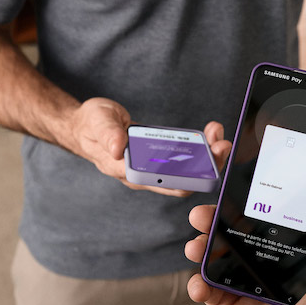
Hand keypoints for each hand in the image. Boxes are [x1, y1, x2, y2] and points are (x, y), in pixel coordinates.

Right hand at [63, 102, 230, 196]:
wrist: (84, 126)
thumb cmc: (90, 124)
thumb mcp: (97, 121)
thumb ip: (107, 133)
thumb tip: (118, 148)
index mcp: (128, 171)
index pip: (166, 183)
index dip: (191, 175)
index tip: (208, 156)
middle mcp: (143, 175)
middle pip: (183, 180)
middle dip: (208, 165)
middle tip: (222, 143)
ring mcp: (151, 168)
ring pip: (186, 171)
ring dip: (207, 156)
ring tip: (218, 134)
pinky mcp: (156, 157)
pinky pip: (181, 158)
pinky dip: (198, 148)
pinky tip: (207, 134)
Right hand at [184, 207, 305, 304]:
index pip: (291, 231)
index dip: (268, 210)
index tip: (245, 192)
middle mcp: (288, 282)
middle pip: (253, 240)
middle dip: (226, 224)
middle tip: (203, 215)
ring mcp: (261, 298)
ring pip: (230, 260)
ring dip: (208, 249)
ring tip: (194, 245)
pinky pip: (216, 292)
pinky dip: (202, 284)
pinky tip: (197, 285)